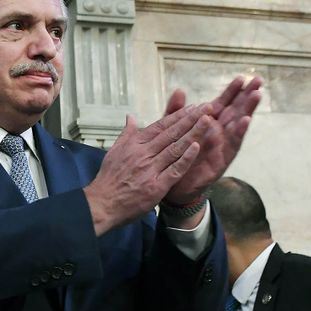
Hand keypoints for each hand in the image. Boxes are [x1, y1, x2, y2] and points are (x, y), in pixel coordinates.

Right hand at [83, 104, 209, 234]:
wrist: (102, 204)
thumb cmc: (109, 178)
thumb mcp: (115, 151)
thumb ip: (126, 133)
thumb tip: (130, 116)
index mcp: (135, 144)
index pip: (160, 125)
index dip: (178, 115)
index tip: (192, 106)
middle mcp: (144, 153)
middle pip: (172, 133)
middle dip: (191, 119)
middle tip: (208, 107)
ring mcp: (151, 169)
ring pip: (176, 148)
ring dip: (193, 133)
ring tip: (208, 121)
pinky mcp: (156, 185)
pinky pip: (175, 169)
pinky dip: (186, 158)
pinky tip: (197, 147)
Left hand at [161, 75, 262, 207]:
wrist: (172, 186)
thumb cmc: (175, 158)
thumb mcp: (171, 131)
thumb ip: (175, 111)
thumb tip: (179, 90)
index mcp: (208, 124)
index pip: (223, 103)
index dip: (232, 91)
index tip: (243, 77)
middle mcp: (219, 134)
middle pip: (236, 110)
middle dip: (247, 96)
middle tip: (259, 80)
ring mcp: (222, 146)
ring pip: (238, 125)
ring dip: (247, 110)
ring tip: (256, 95)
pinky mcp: (222, 160)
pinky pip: (232, 145)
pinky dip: (238, 132)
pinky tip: (245, 120)